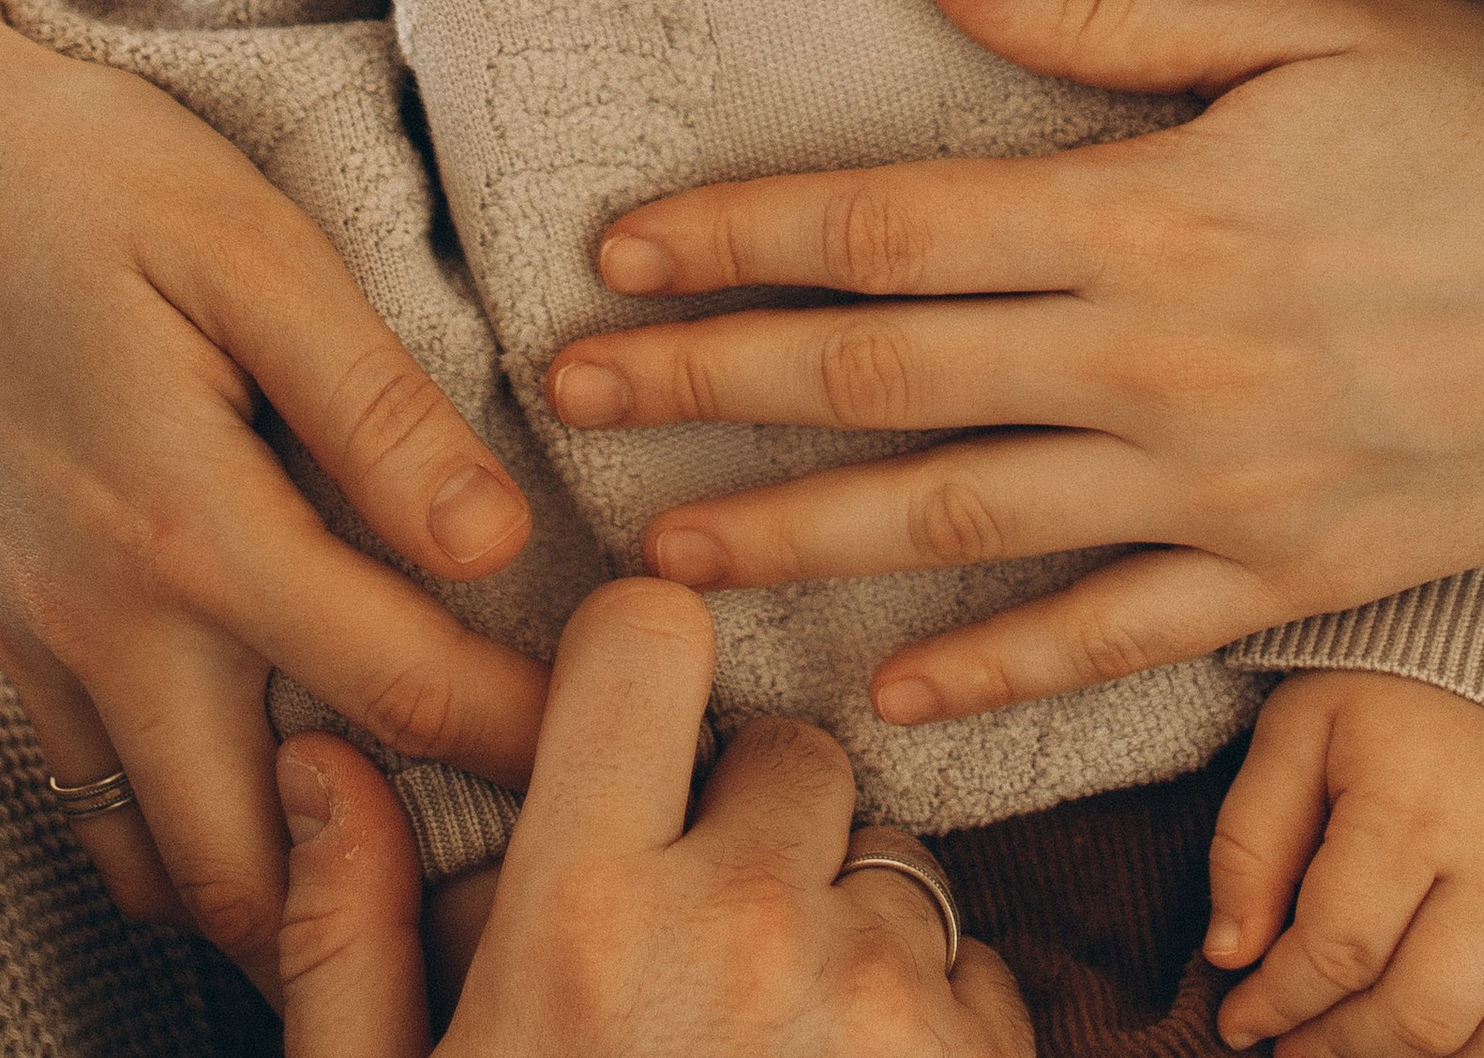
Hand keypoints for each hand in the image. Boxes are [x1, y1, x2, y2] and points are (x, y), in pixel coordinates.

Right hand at [0, 18, 546, 994]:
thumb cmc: (110, 185)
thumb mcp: (260, 258)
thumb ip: (378, 412)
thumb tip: (494, 542)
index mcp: (190, 523)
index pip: (394, 684)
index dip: (526, 735)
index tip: (622, 751)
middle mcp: (105, 619)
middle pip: (251, 852)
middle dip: (379, 899)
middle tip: (505, 869)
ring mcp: (44, 644)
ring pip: (154, 856)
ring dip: (271, 887)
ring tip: (401, 864)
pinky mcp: (12, 640)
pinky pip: (94, 799)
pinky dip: (180, 837)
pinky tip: (264, 800)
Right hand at [273, 579, 1033, 1057]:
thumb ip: (351, 934)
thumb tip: (327, 763)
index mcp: (584, 917)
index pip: (648, 644)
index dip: (635, 671)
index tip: (624, 734)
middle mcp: (748, 928)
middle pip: (792, 756)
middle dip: (751, 825)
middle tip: (689, 955)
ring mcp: (878, 1006)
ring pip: (891, 870)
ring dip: (842, 937)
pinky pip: (976, 977)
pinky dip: (926, 1027)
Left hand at [548, 0, 1483, 724]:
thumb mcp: (1314, 19)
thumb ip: (1110, 9)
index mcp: (1157, 207)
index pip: (893, 226)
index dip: (741, 237)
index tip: (617, 248)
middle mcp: (1164, 360)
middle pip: (885, 381)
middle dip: (710, 387)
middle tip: (566, 402)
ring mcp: (1220, 487)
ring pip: (960, 524)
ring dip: (795, 537)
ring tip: (661, 553)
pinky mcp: (1287, 576)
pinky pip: (1109, 638)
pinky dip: (994, 674)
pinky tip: (894, 695)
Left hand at [1205, 676, 1483, 1057]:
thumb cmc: (1393, 677)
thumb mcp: (1300, 727)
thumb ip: (1251, 839)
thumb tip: (1228, 956)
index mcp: (1411, 802)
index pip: (1339, 952)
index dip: (1278, 1004)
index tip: (1242, 1021)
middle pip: (1426, 1014)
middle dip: (1345, 1050)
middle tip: (1303, 1046)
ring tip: (1382, 1046)